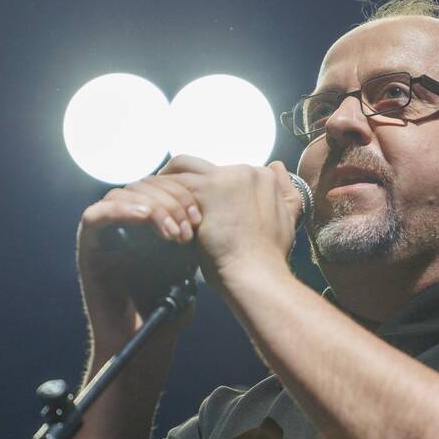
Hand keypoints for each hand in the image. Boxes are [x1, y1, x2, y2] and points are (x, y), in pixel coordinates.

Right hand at [76, 171, 201, 354]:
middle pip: (142, 185)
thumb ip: (186, 231)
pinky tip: (145, 219)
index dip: (180, 194)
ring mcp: (103, 231)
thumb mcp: (185, 261)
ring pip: (123, 194)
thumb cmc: (168, 304)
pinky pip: (95, 215)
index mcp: (146, 221)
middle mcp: (122, 221)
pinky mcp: (87, 245)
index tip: (199, 217)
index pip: (160, 185)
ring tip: (173, 233)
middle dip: (170, 201)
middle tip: (187, 229)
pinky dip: (121, 210)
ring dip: (152, 207)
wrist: (144, 340)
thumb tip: (201, 201)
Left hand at [155, 155, 302, 291]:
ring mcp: (228, 177)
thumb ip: (285, 192)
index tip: (192, 200)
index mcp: (263, 177)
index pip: (225, 169)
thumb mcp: (288, 219)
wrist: (258, 274)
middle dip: (181, 176)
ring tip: (152, 196)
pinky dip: (159, 194)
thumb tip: (277, 166)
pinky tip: (150, 206)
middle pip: (202, 164)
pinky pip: (173, 183)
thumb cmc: (268, 257)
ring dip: (165, 180)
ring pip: (183, 166)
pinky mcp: (208, 190)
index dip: (206, 184)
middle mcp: (248, 170)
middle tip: (164, 193)